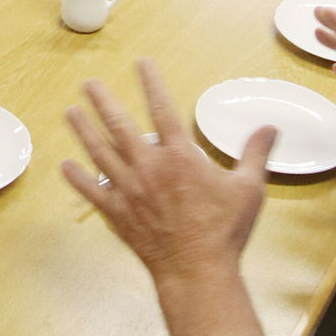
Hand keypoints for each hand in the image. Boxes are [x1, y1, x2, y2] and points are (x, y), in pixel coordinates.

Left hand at [63, 58, 274, 284]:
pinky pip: (91, 191)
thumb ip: (255, 154)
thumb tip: (271, 127)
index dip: (151, 82)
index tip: (141, 63)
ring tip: (70, 112)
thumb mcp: (248, 189)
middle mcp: (149, 167)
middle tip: (88, 83)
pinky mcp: (117, 213)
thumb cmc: (224, 231)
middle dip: (103, 101)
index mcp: (179, 156)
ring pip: (99, 152)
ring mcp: (129, 190)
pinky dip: (77, 178)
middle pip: (119, 125)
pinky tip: (64, 165)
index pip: (162, 108)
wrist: (197, 272)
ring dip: (83, 130)